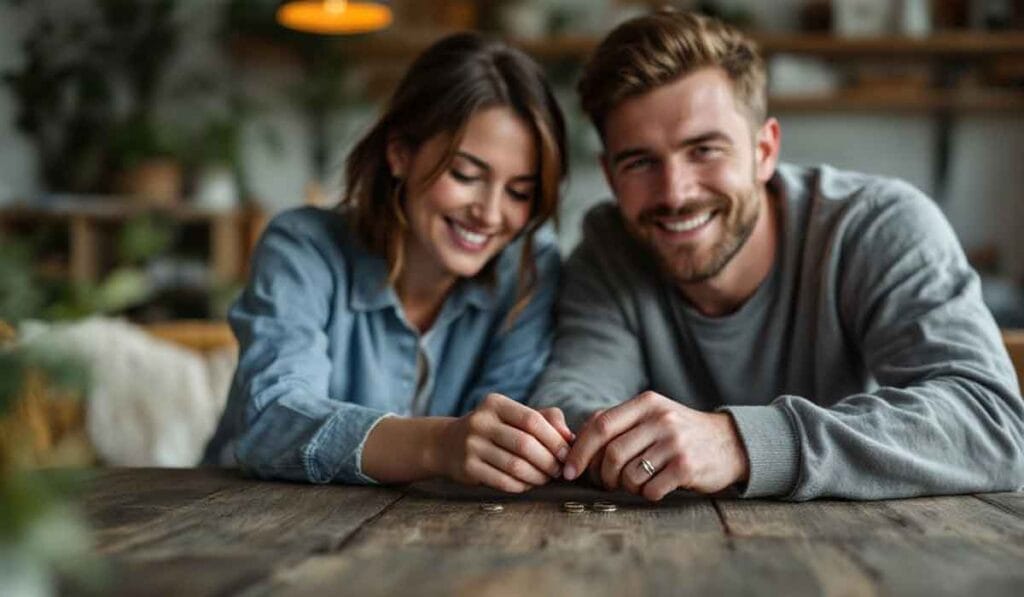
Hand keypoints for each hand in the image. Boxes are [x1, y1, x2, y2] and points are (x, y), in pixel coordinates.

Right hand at [435, 393, 573, 492]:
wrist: (447, 444)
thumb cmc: (493, 429)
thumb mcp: (514, 416)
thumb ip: (546, 420)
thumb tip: (571, 437)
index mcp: (495, 403)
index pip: (532, 420)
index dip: (554, 439)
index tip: (567, 453)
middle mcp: (480, 422)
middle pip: (525, 444)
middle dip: (548, 461)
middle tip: (559, 471)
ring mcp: (471, 445)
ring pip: (515, 466)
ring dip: (538, 476)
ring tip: (546, 478)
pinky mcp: (467, 468)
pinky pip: (503, 482)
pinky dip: (521, 486)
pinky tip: (528, 484)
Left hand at [563, 392, 749, 499]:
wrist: (730, 443)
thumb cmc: (680, 432)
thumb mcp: (653, 415)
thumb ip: (618, 422)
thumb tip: (575, 442)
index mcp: (646, 403)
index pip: (600, 425)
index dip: (580, 450)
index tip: (570, 470)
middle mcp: (660, 419)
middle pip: (611, 453)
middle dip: (601, 475)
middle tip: (604, 483)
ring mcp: (674, 443)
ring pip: (629, 474)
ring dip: (625, 486)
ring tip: (635, 483)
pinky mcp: (687, 467)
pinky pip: (650, 489)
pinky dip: (646, 494)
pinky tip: (655, 488)